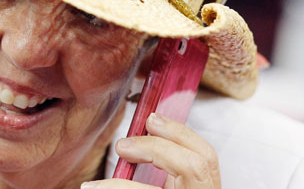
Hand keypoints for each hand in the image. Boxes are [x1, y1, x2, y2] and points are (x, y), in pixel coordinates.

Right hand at [81, 114, 220, 188]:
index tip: (92, 188)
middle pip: (192, 166)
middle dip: (156, 148)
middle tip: (121, 147)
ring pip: (205, 156)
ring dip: (174, 133)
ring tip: (149, 121)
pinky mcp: (211, 187)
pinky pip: (204, 156)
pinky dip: (183, 139)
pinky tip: (164, 131)